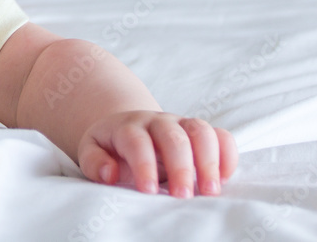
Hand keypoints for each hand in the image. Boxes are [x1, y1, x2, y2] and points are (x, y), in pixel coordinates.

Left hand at [78, 110, 237, 196]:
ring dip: (209, 160)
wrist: (127, 128)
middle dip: (180, 166)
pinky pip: (221, 136)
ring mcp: (181, 124)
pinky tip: (224, 179)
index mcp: (128, 127)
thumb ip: (94, 162)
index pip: (137, 141)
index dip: (144, 165)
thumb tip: (109, 173)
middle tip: (183, 196)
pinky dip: (227, 155)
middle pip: (173, 136)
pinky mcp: (200, 133)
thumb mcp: (91, 153)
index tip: (149, 191)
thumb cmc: (110, 148)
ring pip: (201, 130)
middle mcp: (157, 122)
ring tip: (210, 191)